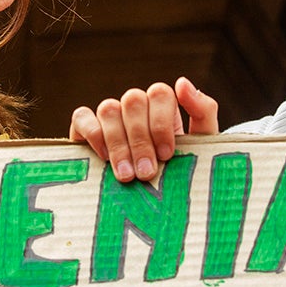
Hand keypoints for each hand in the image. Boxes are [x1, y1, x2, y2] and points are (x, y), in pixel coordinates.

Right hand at [69, 76, 218, 182]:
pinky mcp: (85, 129)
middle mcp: (135, 107)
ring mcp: (110, 116)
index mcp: (162, 106)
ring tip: (126, 175)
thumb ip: (203, 111)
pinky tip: (103, 158)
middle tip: (145, 173)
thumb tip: (182, 82)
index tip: (166, 155)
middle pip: (133, 100)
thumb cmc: (180, 170)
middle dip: (140, 140)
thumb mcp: (201, 143)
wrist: (151, 204)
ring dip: (118, 143)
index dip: (161, 122)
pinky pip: (81, 116)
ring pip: (109, 108)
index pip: (159, 93)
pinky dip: (92, 134)